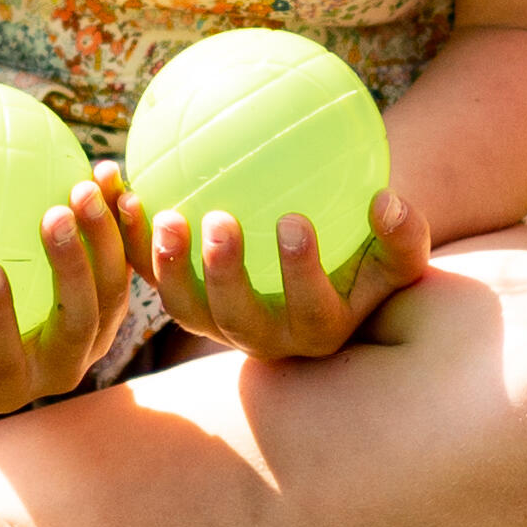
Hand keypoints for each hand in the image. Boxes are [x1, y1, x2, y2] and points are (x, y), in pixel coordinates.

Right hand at [0, 171, 147, 412]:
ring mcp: (93, 338)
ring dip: (106, 238)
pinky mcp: (113, 305)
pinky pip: (126, 260)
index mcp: (3, 383)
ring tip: (84, 184)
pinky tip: (106, 171)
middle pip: (78, 324)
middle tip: (53, 213)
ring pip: (112, 290)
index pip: (3, 357)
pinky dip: (122, 220)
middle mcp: (57, 369)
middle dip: (73, 271)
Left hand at [142, 179, 432, 362]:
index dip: (300, 274)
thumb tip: (387, 202)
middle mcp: (264, 337)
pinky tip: (123, 189)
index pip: (310, 310)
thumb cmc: (371, 257)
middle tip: (219, 219)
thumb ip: (402, 234)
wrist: (327, 274)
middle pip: (235, 318)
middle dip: (224, 275)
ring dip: (168, 265)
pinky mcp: (184, 299)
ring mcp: (218, 322)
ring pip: (184, 306)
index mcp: (318, 329)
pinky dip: (133, 239)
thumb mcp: (399, 252)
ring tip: (164, 214)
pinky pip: (151, 272)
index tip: (293, 221)